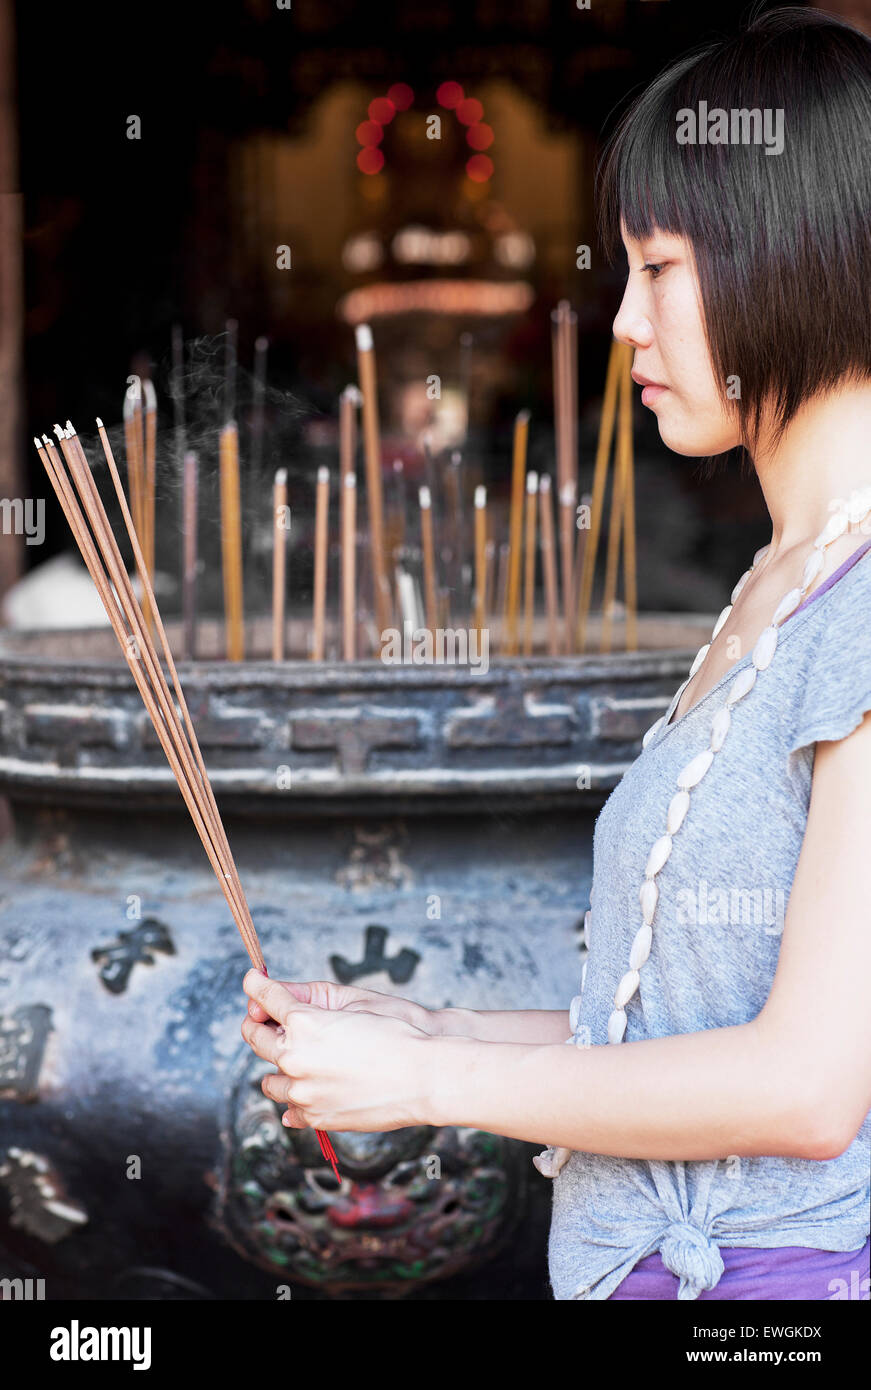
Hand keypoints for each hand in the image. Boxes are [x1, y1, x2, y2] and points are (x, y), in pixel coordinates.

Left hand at [241, 969, 435, 1131]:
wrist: (424, 1077)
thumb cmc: (395, 1033)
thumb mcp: (353, 1002)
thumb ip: (310, 997)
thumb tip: (280, 997)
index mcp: (304, 1023)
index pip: (266, 998)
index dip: (256, 986)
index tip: (252, 980)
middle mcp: (295, 1058)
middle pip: (256, 1038)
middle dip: (258, 1023)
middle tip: (265, 1018)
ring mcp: (303, 1093)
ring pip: (268, 1081)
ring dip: (277, 1067)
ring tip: (297, 1060)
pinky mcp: (315, 1118)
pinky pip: (289, 1110)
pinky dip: (295, 1098)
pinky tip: (309, 1089)